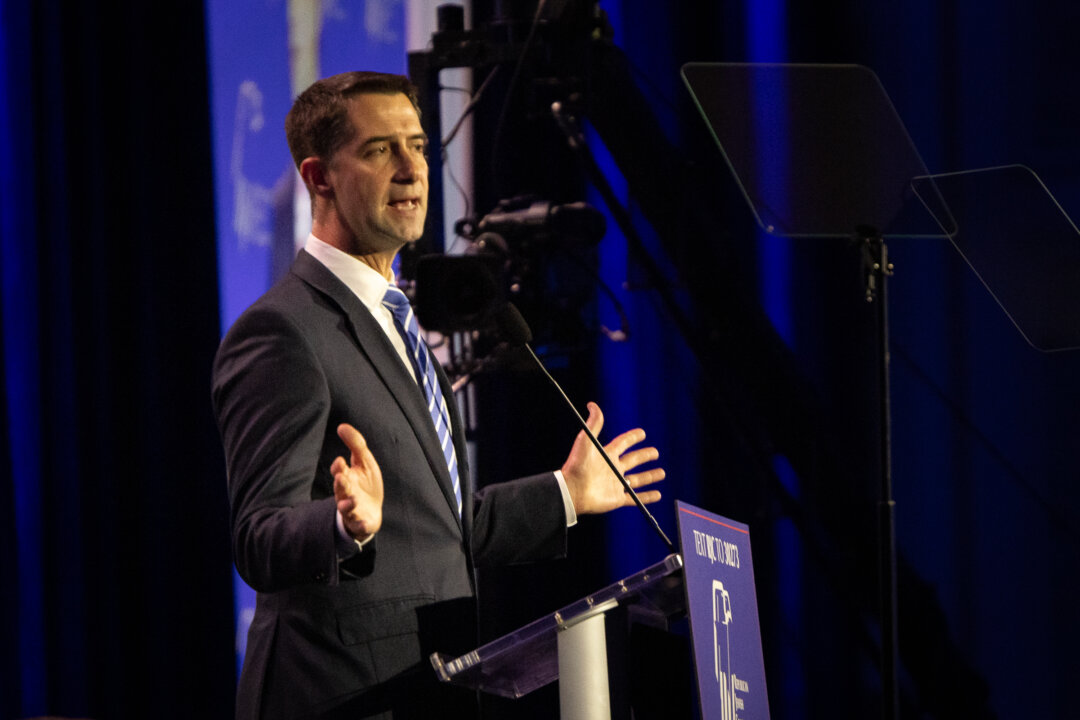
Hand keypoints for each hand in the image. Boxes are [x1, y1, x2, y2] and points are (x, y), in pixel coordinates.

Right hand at [331, 423, 383, 540]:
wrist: (372, 511)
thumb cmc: (366, 484)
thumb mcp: (364, 462)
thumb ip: (355, 444)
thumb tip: (341, 426)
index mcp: (346, 478)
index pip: (339, 471)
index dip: (339, 467)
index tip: (341, 461)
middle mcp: (346, 494)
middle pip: (340, 489)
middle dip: (340, 484)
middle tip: (341, 478)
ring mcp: (352, 509)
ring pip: (345, 507)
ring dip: (347, 504)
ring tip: (353, 500)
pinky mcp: (360, 523)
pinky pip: (358, 525)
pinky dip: (360, 524)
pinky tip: (364, 522)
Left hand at [560, 402, 663, 514]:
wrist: (572, 490)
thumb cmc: (577, 464)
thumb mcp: (586, 440)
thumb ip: (593, 423)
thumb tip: (592, 404)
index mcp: (606, 455)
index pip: (623, 443)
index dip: (632, 437)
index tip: (642, 433)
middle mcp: (612, 468)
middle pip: (632, 460)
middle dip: (644, 456)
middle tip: (655, 453)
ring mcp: (615, 484)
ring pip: (636, 480)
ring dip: (649, 476)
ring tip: (662, 473)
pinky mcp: (617, 499)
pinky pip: (635, 498)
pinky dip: (647, 497)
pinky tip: (658, 495)